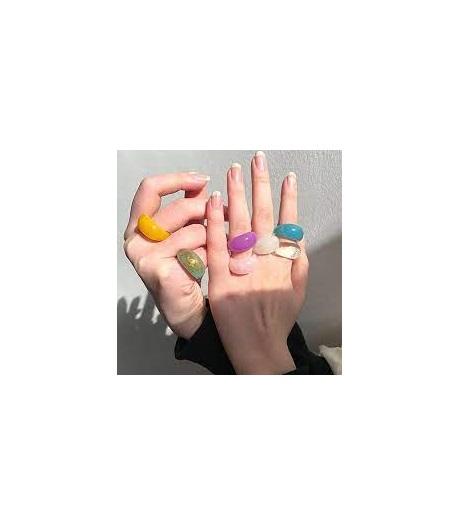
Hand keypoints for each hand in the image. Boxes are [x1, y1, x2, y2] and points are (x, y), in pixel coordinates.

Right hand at [124, 172, 210, 337]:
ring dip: (213, 239)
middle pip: (179, 208)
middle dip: (209, 210)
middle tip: (230, 213)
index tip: (203, 179)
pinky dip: (211, 258)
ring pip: (194, 230)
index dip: (177, 179)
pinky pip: (197, 252)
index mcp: (137, 225)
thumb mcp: (185, 232)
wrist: (184, 307)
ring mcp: (144, 257)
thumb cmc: (185, 267)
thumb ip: (189, 207)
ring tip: (221, 248)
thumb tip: (201, 182)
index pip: (150, 187)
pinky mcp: (159, 272)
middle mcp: (134, 239)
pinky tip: (213, 266)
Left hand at [205, 153, 308, 373]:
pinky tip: (211, 201)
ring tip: (233, 171)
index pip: (287, 223)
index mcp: (283, 262)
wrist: (257, 346)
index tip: (289, 177)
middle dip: (260, 185)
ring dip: (237, 195)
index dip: (288, 199)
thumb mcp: (298, 291)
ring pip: (239, 224)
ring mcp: (242, 268)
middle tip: (257, 160)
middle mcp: (264, 261)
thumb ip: (298, 264)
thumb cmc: (278, 319)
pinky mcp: (220, 278)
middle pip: (262, 216)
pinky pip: (216, 245)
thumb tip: (296, 239)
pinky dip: (214, 222)